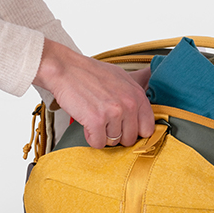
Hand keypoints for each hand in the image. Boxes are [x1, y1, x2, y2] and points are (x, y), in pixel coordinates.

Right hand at [33, 39, 153, 147]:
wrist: (65, 68)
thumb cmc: (90, 74)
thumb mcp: (121, 79)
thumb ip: (134, 97)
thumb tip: (143, 115)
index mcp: (137, 95)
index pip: (148, 129)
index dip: (135, 132)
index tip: (125, 129)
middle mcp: (129, 104)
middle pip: (130, 139)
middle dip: (117, 135)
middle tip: (105, 122)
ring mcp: (113, 113)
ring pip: (113, 142)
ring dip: (102, 134)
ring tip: (94, 117)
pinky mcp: (96, 121)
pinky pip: (98, 143)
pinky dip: (91, 137)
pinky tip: (87, 123)